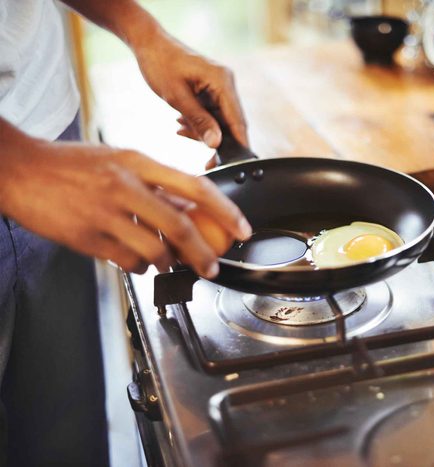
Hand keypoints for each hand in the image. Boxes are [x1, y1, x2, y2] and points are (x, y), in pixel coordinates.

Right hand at [0, 138, 251, 276]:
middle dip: (203, 253)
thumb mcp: (118, 161)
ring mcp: (104, 213)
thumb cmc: (70, 165)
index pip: (195, 186)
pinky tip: (133, 258)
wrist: (18, 170)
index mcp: (137, 162)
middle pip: (180, 227)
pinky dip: (138, 266)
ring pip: (155, 251)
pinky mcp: (87, 238)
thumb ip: (153, 184)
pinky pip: (127, 262)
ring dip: (166, 262)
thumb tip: (189, 208)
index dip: (225, 210)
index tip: (242, 228)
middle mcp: (124, 186)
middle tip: (212, 267)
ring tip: (164, 259)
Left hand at [133, 31, 247, 152]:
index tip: (238, 165)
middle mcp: (226, 83)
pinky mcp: (211, 91)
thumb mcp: (176, 97)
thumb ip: (199, 121)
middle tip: (208, 163)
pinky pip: (211, 113)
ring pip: (220, 121)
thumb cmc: (160, 65)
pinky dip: (199, 122)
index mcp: (222, 81)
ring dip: (203, 131)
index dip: (239, 144)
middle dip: (218, 142)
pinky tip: (181, 124)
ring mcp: (219, 87)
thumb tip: (216, 144)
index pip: (237, 119)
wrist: (148, 44)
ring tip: (181, 131)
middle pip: (231, 123)